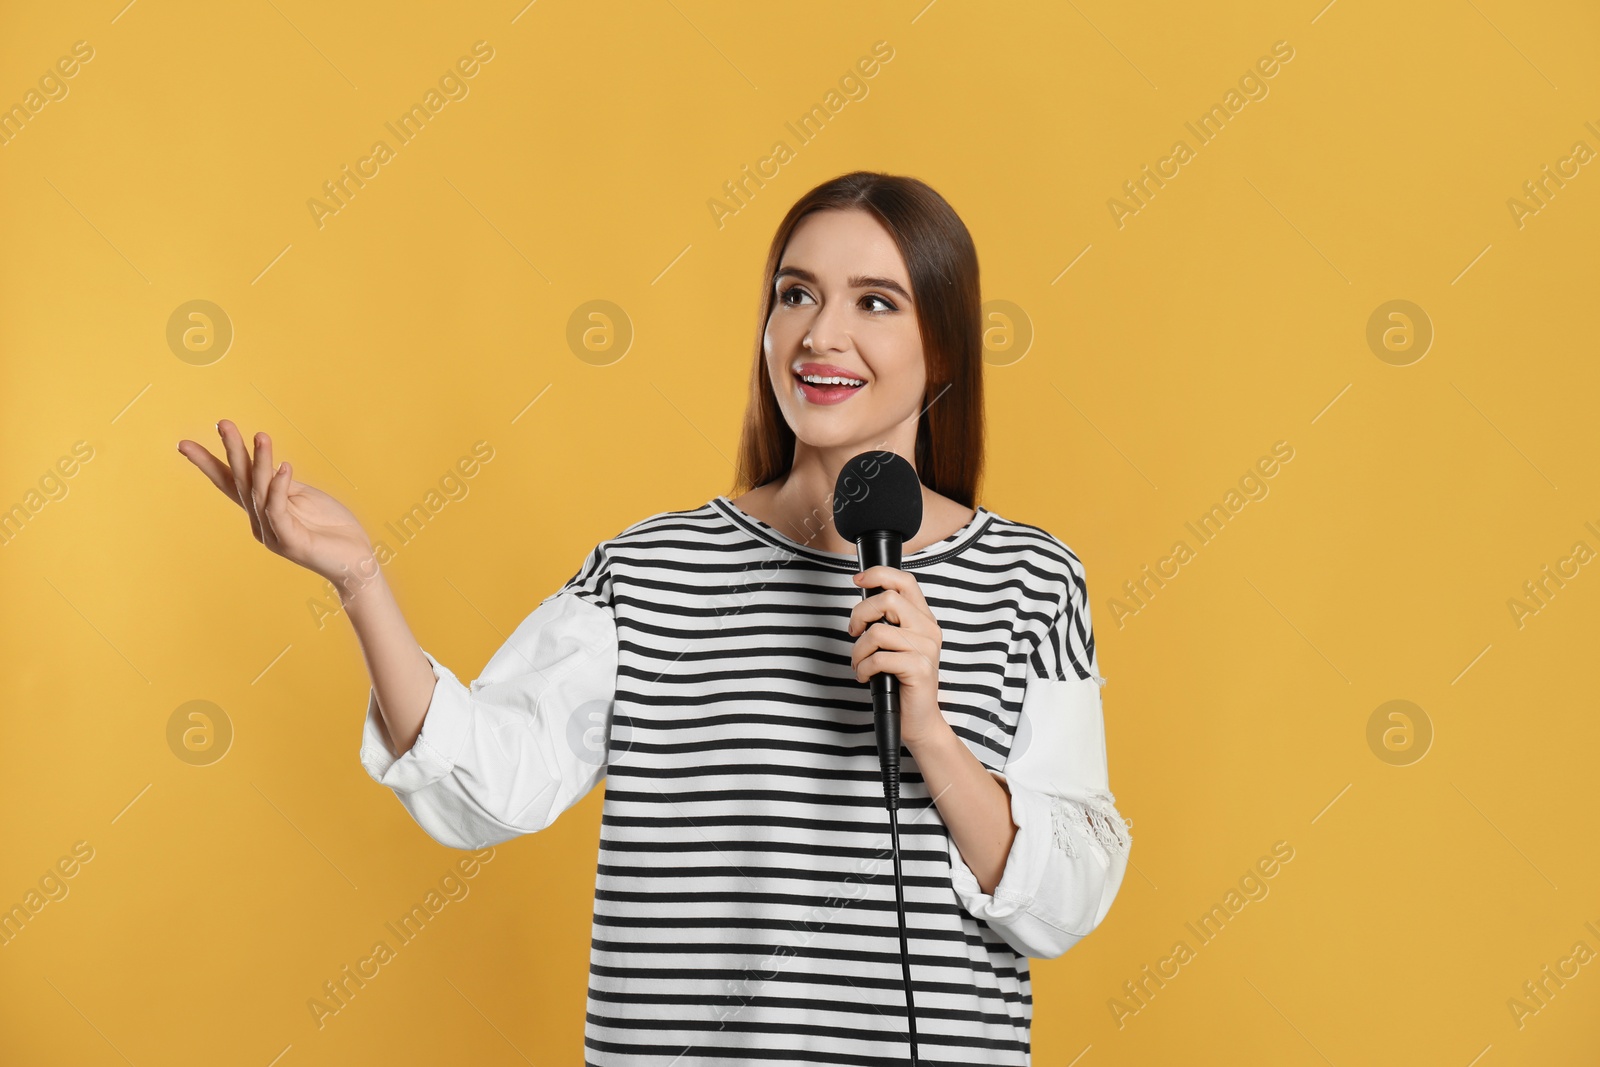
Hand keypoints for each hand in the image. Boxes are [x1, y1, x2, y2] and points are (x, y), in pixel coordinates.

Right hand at [178, 420, 378, 598]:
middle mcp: (260, 522)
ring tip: (262, 436)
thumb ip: (283, 484)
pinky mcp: (291, 542)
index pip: (231, 482)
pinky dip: (280, 488)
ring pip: (260, 492)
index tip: (183, 444)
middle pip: (240, 481)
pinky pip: (279, 510)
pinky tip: (285, 467)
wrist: (356, 562)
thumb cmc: (332, 529)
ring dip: (261, 463)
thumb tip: (267, 463)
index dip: (208, 463)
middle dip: (232, 451)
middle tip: (222, 423)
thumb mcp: (305, 498)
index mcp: (261, 510)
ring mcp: (273, 534)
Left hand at [845, 565, 951, 749]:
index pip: (905, 581)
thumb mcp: (896, 646)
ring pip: (877, 631)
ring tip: (860, 665)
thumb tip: (863, 604)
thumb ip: (888, 622)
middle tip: (853, 633)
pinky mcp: (919, 668)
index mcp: (923, 619)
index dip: (879, 574)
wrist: (919, 721)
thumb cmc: (902, 683)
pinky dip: (864, 668)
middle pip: (888, 599)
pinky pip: (879, 657)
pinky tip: (866, 677)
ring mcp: (926, 648)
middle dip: (860, 615)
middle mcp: (928, 630)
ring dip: (858, 651)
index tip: (858, 580)